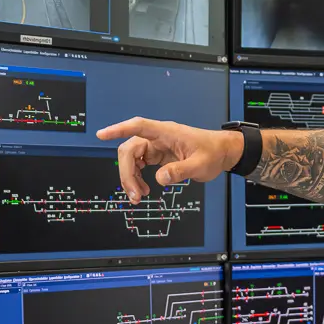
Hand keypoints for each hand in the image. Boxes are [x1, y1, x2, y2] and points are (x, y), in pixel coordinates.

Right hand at [96, 118, 242, 201]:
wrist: (221, 153)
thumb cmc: (212, 153)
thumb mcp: (200, 165)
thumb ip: (180, 171)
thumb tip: (159, 179)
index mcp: (166, 132)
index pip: (138, 126)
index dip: (118, 129)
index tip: (102, 135)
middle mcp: (157, 137)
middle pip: (129, 150)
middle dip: (126, 173)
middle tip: (135, 196)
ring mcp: (155, 146)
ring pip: (131, 159)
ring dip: (130, 178)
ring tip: (139, 197)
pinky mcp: (157, 155)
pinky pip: (139, 165)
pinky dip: (137, 178)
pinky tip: (144, 190)